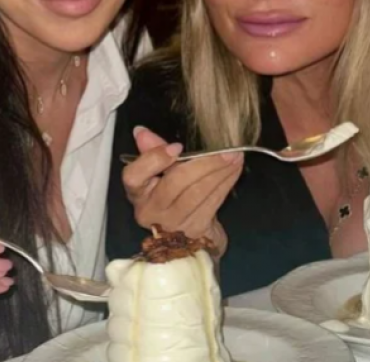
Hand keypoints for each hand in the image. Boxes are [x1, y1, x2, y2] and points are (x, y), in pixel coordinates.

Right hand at [121, 127, 243, 256]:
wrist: (183, 238)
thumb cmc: (168, 195)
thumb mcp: (156, 173)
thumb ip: (151, 151)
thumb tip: (141, 131)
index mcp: (137, 193)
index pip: (134, 176)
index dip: (155, 160)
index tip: (177, 147)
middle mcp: (151, 211)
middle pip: (175, 184)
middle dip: (202, 164)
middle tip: (224, 150)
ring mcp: (174, 223)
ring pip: (198, 193)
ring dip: (220, 172)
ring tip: (235, 156)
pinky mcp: (196, 229)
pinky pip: (213, 202)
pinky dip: (226, 182)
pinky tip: (234, 169)